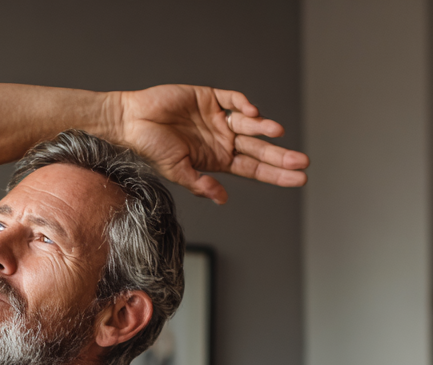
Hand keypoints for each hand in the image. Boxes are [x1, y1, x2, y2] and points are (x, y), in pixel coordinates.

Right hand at [117, 85, 308, 203]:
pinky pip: (232, 99)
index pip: (253, 169)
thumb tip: (223, 199)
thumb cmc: (149, 149)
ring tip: (277, 133)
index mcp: (216, 160)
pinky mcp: (209, 97)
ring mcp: (217, 118)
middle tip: (301, 162)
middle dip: (280, 156)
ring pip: (249, 123)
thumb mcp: (177, 173)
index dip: (275, 174)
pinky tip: (252, 111)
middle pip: (257, 149)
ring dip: (264, 128)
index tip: (297, 179)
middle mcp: (221, 140)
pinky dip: (243, 103)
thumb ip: (201, 185)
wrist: (131, 122)